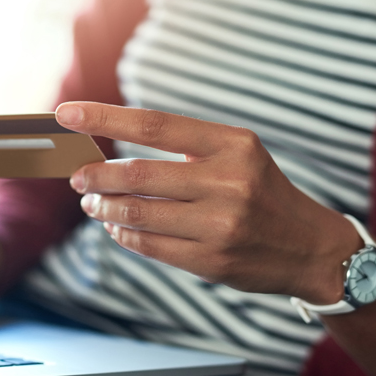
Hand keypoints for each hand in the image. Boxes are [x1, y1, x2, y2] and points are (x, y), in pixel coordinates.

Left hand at [56, 101, 361, 303]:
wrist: (309, 247)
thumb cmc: (260, 190)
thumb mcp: (236, 154)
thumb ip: (182, 147)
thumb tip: (109, 148)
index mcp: (232, 144)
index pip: (153, 124)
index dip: (103, 118)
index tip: (66, 114)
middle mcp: (228, 182)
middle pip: (138, 174)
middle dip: (96, 175)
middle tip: (76, 176)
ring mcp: (220, 224)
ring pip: (137, 213)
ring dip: (104, 208)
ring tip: (92, 203)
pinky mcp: (211, 261)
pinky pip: (149, 245)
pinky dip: (123, 235)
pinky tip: (116, 227)